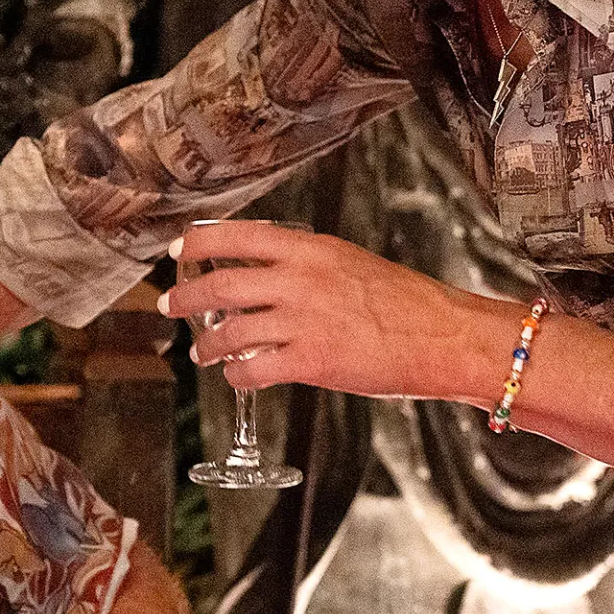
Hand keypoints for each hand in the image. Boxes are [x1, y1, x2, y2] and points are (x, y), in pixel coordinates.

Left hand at [157, 221, 512, 400]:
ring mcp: (302, 321)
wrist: (443, 336)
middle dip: (185, 296)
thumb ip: (306, 265)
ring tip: (202, 351)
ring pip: (229, 332)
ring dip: (207, 345)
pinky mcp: (310, 362)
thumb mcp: (349, 263)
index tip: (178, 249)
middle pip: (219, 284)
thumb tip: (266, 273)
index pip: (236, 236)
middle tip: (170, 303)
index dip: (198, 243)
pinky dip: (236, 375)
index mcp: (310, 248)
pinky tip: (237, 377)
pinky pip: (252, 369)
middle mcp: (299, 280)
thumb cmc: (405, 302)